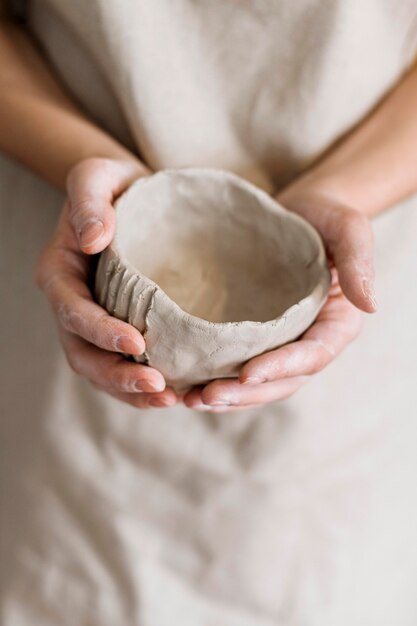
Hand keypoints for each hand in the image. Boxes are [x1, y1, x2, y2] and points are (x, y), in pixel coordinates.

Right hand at [36, 157, 178, 408]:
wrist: (128, 194)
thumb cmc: (111, 184)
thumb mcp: (95, 176)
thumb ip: (90, 202)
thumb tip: (93, 240)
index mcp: (60, 273)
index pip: (74, 312)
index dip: (101, 332)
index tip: (138, 344)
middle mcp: (72, 305)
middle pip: (83, 354)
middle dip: (118, 377)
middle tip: (160, 388)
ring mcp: (93, 322)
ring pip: (101, 369)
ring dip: (131, 392)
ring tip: (170, 399)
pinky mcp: (118, 329)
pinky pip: (123, 366)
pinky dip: (142, 385)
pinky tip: (175, 392)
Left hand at [183, 184, 376, 411]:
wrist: (298, 209)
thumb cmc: (326, 215)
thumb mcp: (348, 229)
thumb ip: (358, 262)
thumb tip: (371, 306)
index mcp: (335, 323)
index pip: (312, 355)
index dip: (281, 368)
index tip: (247, 374)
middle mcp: (308, 340)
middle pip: (282, 380)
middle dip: (245, 394)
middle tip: (207, 396)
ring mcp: (280, 341)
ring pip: (257, 382)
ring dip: (226, 396)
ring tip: (190, 400)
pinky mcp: (255, 336)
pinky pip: (237, 365)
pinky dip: (214, 378)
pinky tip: (186, 385)